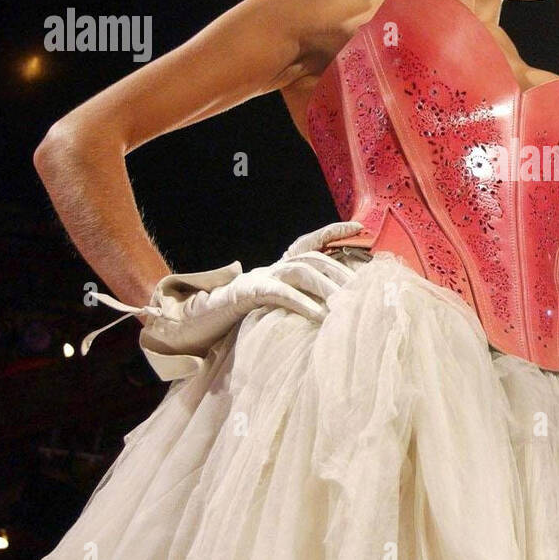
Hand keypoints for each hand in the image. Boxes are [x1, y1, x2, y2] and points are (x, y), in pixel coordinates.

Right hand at [80, 220, 367, 381]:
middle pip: (314, 260)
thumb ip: (293, 306)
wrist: (188, 331)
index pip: (307, 242)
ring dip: (330, 287)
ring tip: (353, 305)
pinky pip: (280, 294)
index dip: (331, 232)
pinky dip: (303, 304)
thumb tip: (330, 315)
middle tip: (369, 290)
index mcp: (275, 269)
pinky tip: (323, 318)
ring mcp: (257, 278)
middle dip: (344, 272)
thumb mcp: (270, 313)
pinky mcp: (246, 295)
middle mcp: (269, 268)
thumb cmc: (234, 325)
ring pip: (302, 271)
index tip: (359, 228)